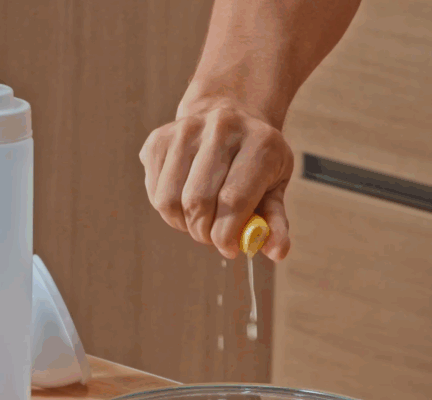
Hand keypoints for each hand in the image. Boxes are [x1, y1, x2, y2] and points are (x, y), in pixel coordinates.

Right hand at [139, 105, 293, 260]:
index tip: (229, 248)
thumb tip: (276, 252)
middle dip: (203, 232)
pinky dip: (168, 210)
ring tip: (199, 219)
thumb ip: (276, 221)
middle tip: (212, 236)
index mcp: (260, 142)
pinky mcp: (159, 138)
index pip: (233, 200)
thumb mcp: (275, 186)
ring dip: (183, 223)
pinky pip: (154, 192)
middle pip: (198, 202)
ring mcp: (186, 129)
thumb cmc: (256, 159)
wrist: (230, 115)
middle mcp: (222, 128)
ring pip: (170, 200)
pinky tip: (184, 201)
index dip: (227, 235)